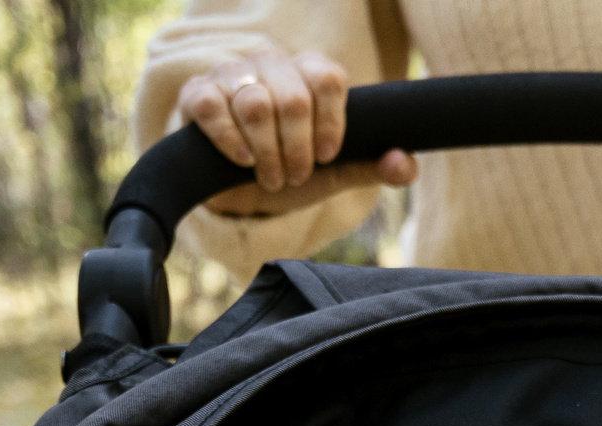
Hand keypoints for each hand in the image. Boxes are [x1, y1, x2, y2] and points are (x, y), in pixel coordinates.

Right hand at [169, 49, 416, 216]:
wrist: (236, 186)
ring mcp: (233, 74)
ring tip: (271, 177)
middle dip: (297, 149)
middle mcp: (272, 63)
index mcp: (310, 72)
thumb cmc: (290, 167)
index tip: (327, 156)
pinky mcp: (197, 92)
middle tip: (296, 177)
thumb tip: (404, 165)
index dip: (332, 122)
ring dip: (266, 153)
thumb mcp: (334, 173)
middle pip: (293, 97)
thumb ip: (371, 167)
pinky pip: (213, 107)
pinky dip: (230, 139)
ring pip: (255, 105)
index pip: (329, 79)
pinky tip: (242, 161)